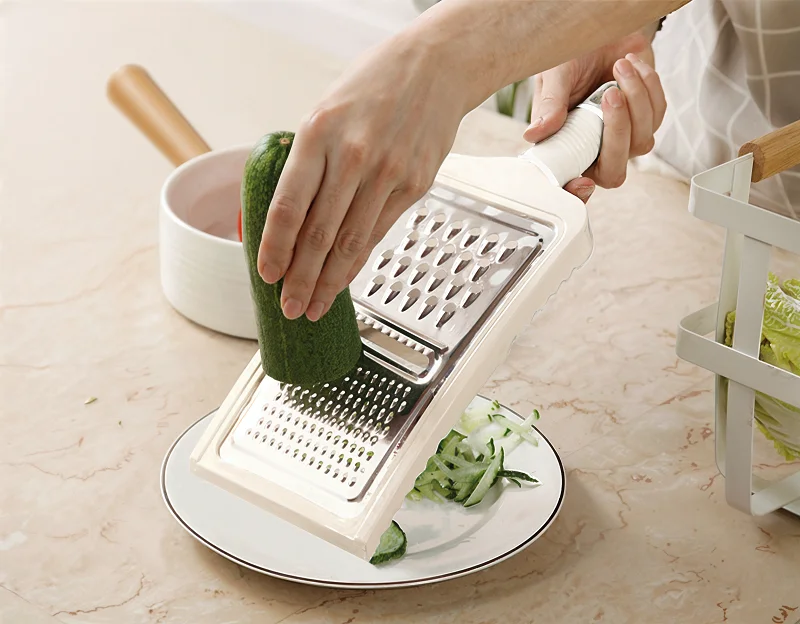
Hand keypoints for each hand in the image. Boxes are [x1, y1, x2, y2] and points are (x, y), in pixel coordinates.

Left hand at [256, 34, 466, 321]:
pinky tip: (345, 279)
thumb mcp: (326, 110)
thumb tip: (291, 215)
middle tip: (289, 308)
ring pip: (351, 243)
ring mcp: (387, 173)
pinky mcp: (414, 185)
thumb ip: (310, 160)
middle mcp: (353, 156)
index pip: (289, 204)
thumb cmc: (374, 85)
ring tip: (314, 306)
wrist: (436, 66)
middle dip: (301, 279)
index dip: (275, 247)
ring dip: (329, 282)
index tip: (266, 274)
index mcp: (319, 133)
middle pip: (319, 234)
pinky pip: (379, 233)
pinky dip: (358, 262)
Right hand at [523, 31, 665, 202]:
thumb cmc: (573, 57)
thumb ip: (549, 107)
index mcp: (567, 146)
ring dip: (636, 100)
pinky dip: (647, 85)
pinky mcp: (649, 119)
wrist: (602, 32)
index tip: (581, 183)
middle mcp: (595, 148)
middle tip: (610, 96)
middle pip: (614, 171)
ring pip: (641, 142)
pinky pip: (657, 114)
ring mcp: (624, 137)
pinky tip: (630, 65)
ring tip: (619, 67)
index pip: (572, 184)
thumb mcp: (554, 77)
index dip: (577, 193)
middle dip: (617, 134)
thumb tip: (534, 135)